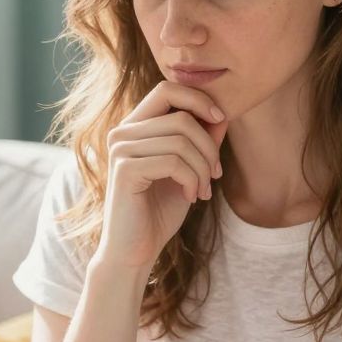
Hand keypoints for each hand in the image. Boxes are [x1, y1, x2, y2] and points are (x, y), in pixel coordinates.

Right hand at [94, 79, 228, 277]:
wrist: (135, 251)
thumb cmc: (159, 212)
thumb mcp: (188, 171)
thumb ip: (200, 141)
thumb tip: (221, 115)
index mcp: (134, 127)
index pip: (167, 89)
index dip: (199, 100)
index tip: (221, 121)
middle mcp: (122, 132)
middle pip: (182, 116)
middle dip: (209, 146)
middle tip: (216, 174)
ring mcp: (121, 149)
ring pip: (181, 140)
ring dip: (203, 168)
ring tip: (203, 190)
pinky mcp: (125, 170)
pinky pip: (174, 161)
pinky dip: (192, 180)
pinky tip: (191, 198)